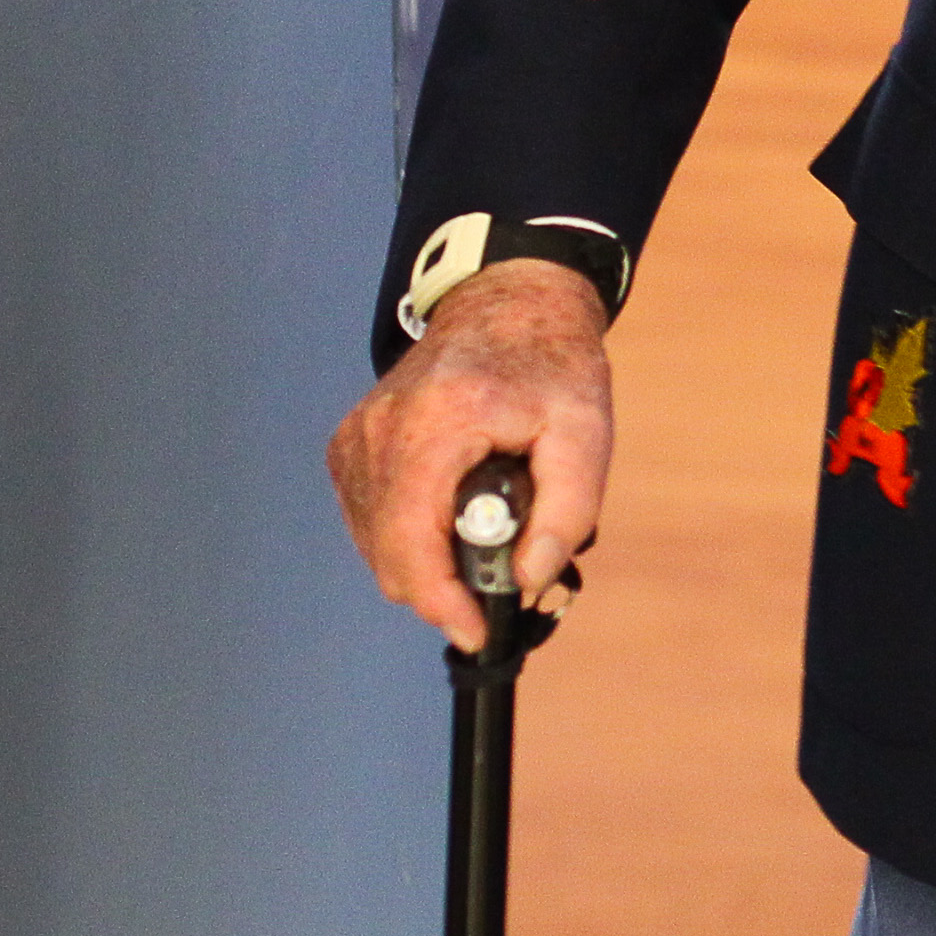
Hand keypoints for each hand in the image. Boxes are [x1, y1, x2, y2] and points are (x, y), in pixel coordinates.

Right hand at [327, 259, 614, 651]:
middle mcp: (380, 431)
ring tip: (483, 539)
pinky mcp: (349, 444)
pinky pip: (368, 520)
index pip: (410, 541)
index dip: (442, 601)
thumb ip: (567, 510)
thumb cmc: (550, 364)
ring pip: (374, 544)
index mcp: (436, 423)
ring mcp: (356, 437)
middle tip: (496, 584)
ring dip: (425, 564)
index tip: (479, 631)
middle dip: (441, 589)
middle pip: (387, 554)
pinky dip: (406, 538)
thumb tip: (528, 577)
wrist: (508, 304)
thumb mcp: (585, 431)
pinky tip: (451, 521)